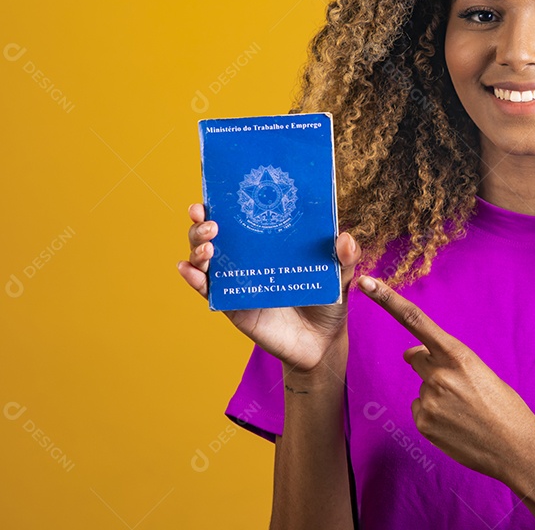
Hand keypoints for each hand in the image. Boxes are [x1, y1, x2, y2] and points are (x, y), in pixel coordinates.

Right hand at [176, 202, 361, 373]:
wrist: (322, 342)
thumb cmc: (328, 301)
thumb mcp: (341, 276)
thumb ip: (346, 257)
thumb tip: (344, 238)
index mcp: (270, 243)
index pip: (242, 216)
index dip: (225, 202)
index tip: (217, 191)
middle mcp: (248, 258)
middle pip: (214, 234)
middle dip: (203, 223)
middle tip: (211, 221)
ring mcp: (237, 280)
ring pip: (204, 259)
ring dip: (197, 248)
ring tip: (207, 247)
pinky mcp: (232, 305)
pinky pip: (208, 290)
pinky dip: (194, 279)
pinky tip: (188, 270)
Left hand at [354, 274, 534, 481]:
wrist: (515, 447)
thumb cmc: (503, 406)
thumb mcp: (479, 371)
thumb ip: (445, 358)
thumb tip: (411, 354)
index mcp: (458, 354)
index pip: (415, 319)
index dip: (387, 299)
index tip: (366, 283)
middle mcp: (439, 373)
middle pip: (417, 357)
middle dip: (428, 365)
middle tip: (459, 387)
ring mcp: (429, 399)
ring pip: (422, 386)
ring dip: (437, 395)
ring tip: (465, 411)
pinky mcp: (423, 422)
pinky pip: (420, 410)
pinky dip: (434, 416)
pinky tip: (455, 425)